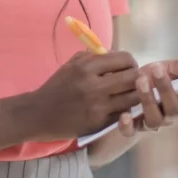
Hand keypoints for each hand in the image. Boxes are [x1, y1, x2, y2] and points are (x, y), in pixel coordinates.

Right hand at [26, 51, 140, 140]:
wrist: (39, 113)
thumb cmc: (57, 86)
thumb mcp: (72, 65)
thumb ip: (94, 57)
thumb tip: (117, 54)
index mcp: (87, 66)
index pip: (124, 59)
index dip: (131, 62)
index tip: (129, 67)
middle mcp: (94, 85)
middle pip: (133, 77)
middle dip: (138, 78)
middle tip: (135, 81)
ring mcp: (98, 106)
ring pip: (133, 97)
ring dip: (135, 95)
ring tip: (130, 94)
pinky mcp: (99, 123)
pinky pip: (124, 113)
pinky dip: (126, 110)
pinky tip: (121, 107)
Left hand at [116, 57, 177, 137]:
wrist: (126, 86)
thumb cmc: (153, 77)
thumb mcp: (170, 68)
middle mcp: (170, 116)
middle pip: (174, 109)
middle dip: (166, 88)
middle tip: (157, 68)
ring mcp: (152, 123)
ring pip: (154, 120)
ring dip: (148, 99)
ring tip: (140, 79)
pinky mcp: (133, 127)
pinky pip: (131, 132)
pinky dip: (128, 126)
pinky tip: (125, 114)